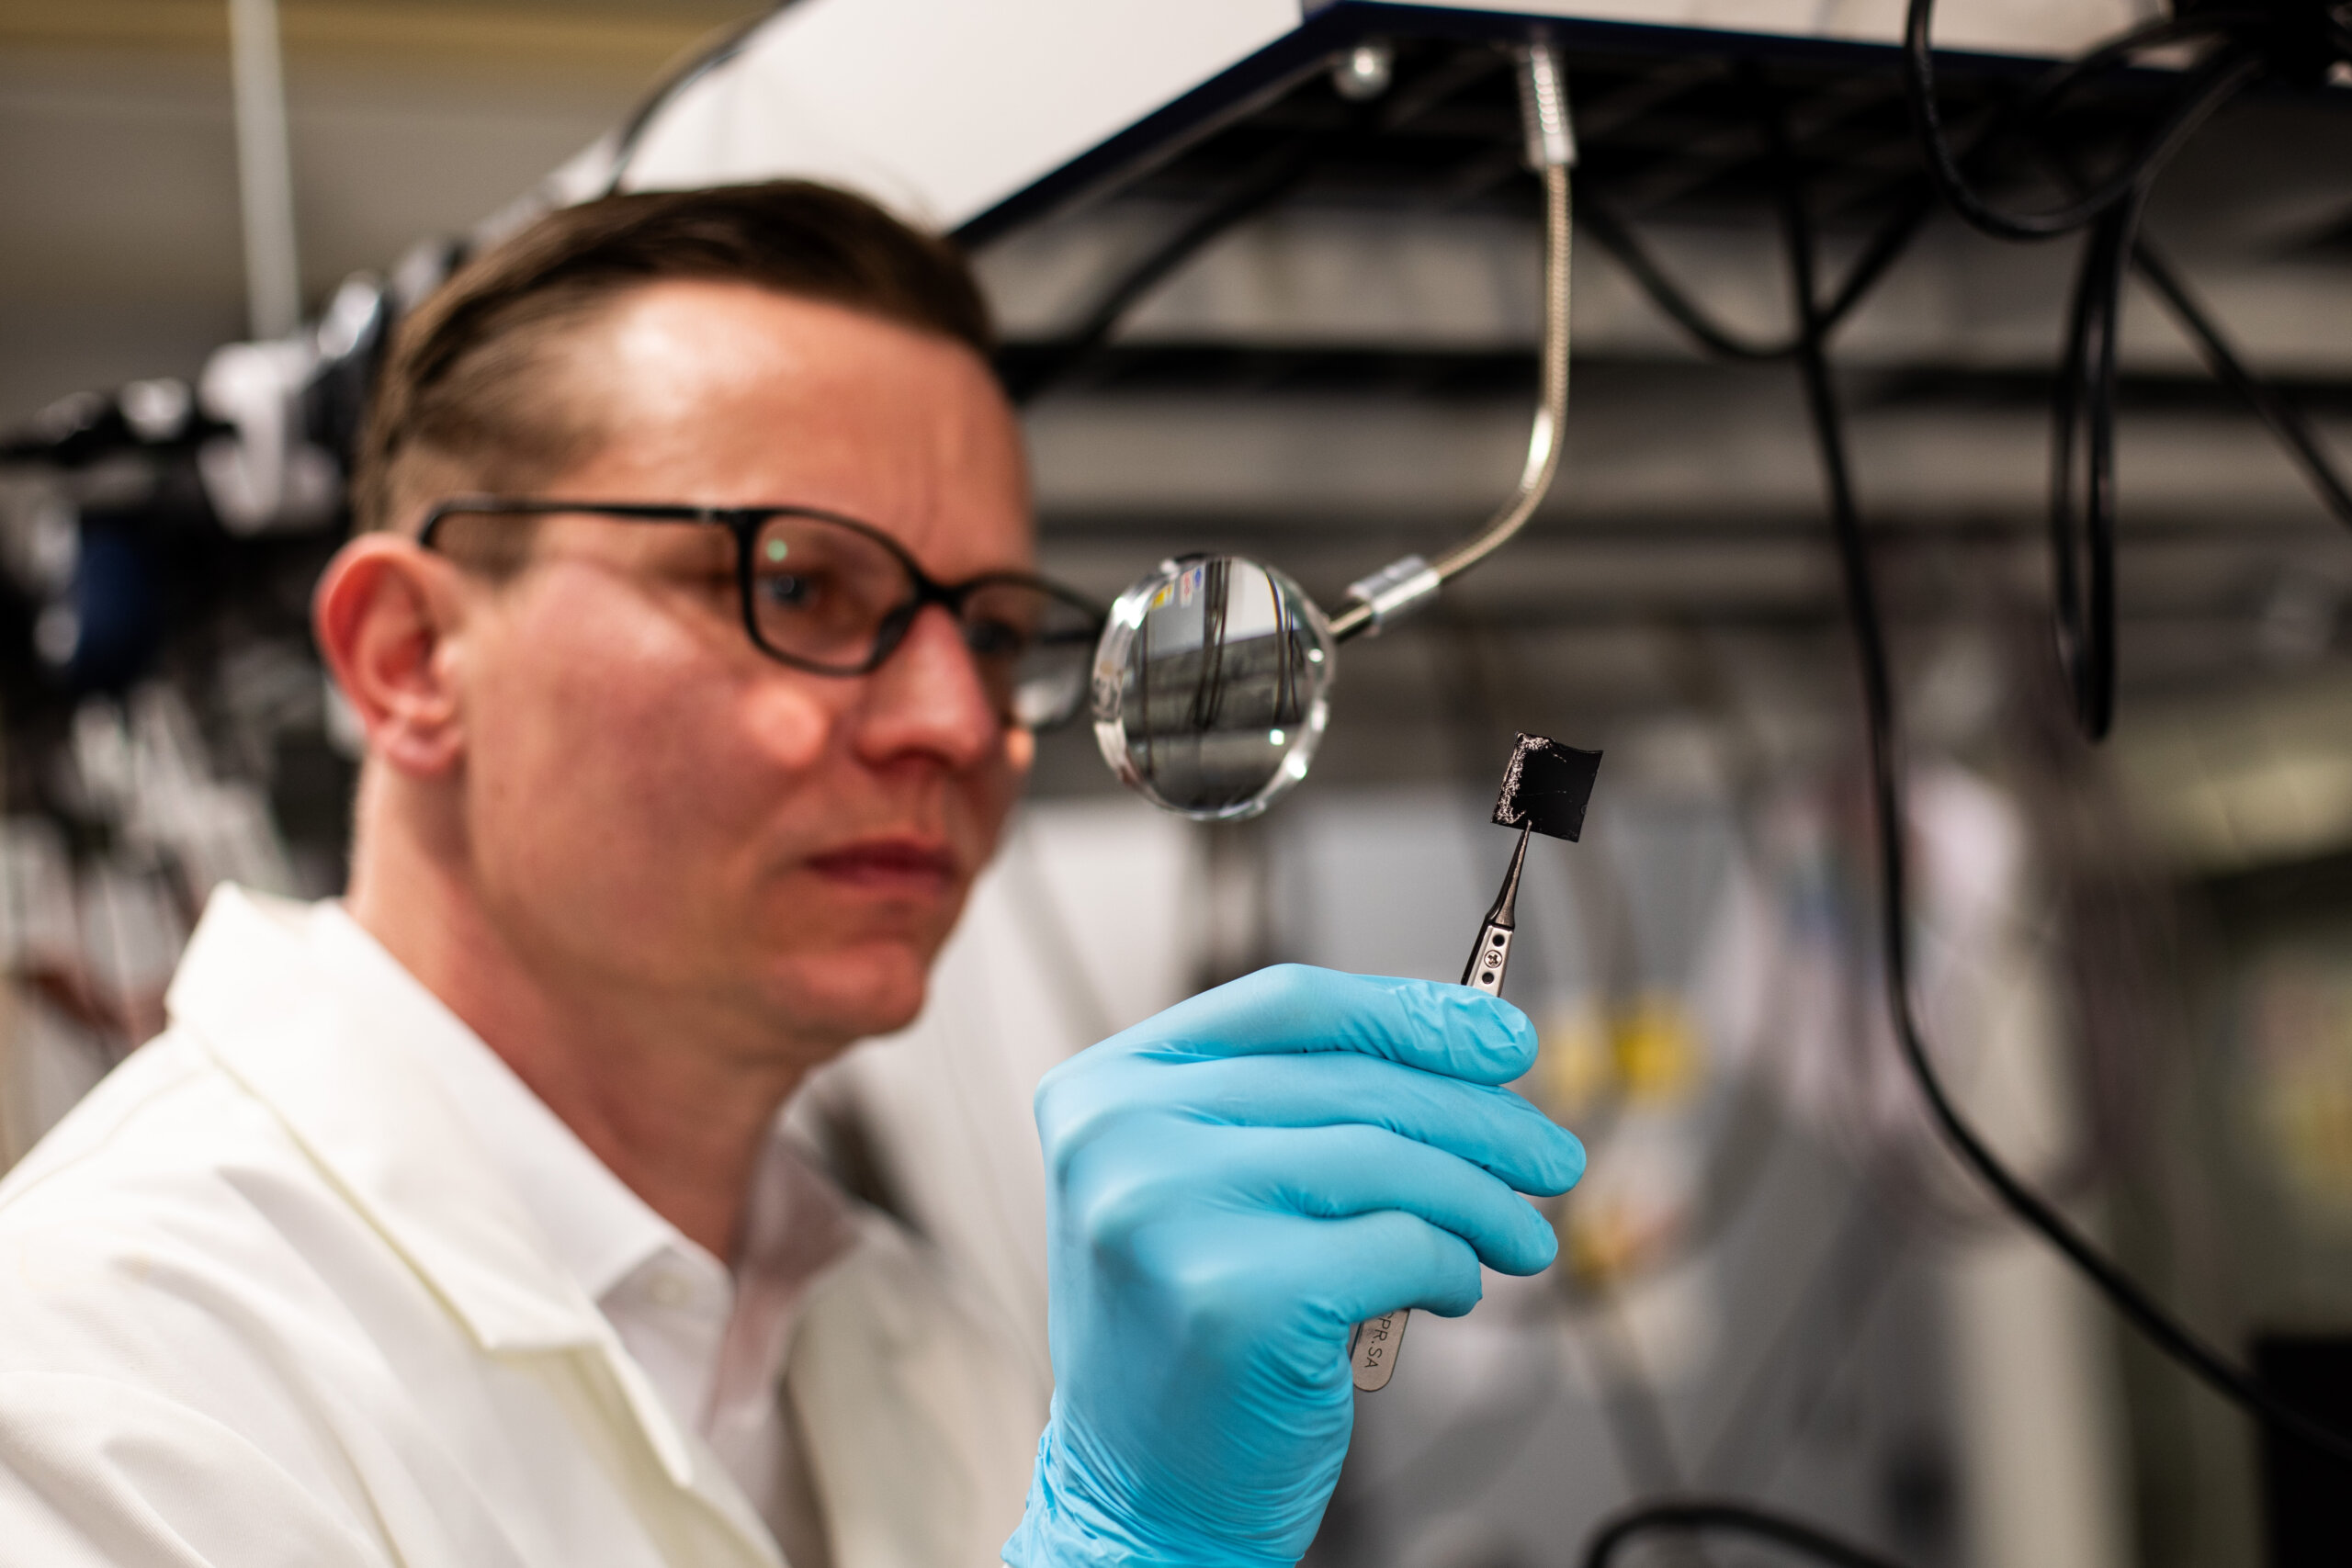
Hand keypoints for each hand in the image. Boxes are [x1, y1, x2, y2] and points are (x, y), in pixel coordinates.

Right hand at [1003, 964, 1585, 1567]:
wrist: (1140, 1502)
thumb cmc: (1189, 1340)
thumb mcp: (1204, 1190)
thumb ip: (1293, 1110)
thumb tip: (1470, 1046)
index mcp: (1102, 1091)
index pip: (1286, 1005)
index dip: (1410, 1014)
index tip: (1502, 1040)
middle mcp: (1120, 1139)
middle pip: (1351, 1080)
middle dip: (1479, 1114)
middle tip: (1550, 1152)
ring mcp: (1170, 1214)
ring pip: (1388, 1160)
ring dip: (1483, 1197)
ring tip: (1523, 1234)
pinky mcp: (1240, 1297)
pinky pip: (1401, 1244)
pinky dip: (1453, 1265)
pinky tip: (1457, 1287)